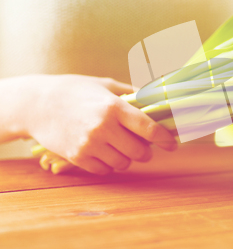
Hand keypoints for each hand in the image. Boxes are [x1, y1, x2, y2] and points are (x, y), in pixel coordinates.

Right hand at [24, 75, 176, 173]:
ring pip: (124, 163)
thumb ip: (133, 94)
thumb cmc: (76, 90)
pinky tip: (105, 152)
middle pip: (140, 151)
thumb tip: (159, 99)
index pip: (148, 128)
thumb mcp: (107, 85)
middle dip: (147, 151)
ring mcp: (89, 144)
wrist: (37, 103)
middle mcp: (103, 127)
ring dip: (128, 158)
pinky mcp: (77, 157)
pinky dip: (109, 164)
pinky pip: (105, 170)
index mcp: (114, 106)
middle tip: (145, 146)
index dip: (165, 138)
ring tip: (122, 147)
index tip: (173, 144)